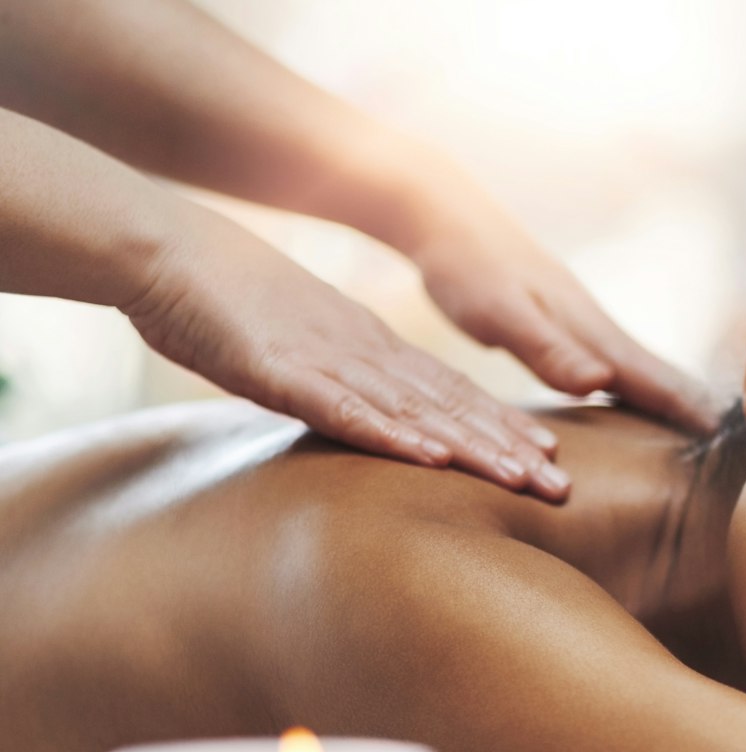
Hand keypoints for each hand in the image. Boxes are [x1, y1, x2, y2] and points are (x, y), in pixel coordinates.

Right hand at [123, 207, 572, 498]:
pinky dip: (390, 435)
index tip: (549, 458)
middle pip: (448, 406)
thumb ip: (335, 377)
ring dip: (469, 449)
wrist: (162, 247)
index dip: (500, 426)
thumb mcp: (295, 344)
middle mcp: (363, 353)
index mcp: (368, 346)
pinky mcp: (282, 371)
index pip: (449, 392)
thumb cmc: (221, 300)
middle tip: (561, 488)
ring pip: (413, 411)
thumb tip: (365, 415)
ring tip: (521, 480)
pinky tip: (431, 459)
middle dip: (507, 448)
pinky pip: (344, 408)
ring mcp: (326, 361)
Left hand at [401, 189, 723, 433]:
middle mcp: (596, 330)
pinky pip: (615, 366)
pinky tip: (636, 400)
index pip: (655, 379)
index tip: (741, 440)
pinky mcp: (564, 328)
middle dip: (699, 409)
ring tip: (704, 432)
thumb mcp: (500, 314)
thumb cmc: (466, 267)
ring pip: (640, 370)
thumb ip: (547, 349)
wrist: (445, 215)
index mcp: (590, 332)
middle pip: (660, 376)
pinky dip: (639, 387)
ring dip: (673, 400)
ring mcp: (582, 326)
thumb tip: (599, 384)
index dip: (693, 412)